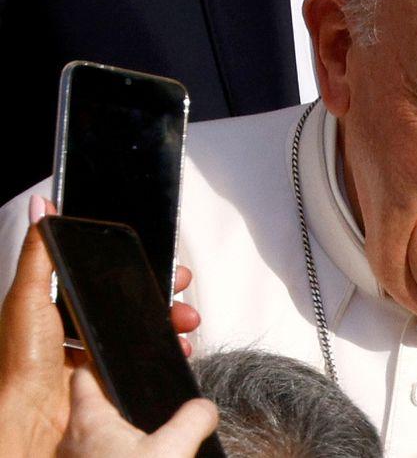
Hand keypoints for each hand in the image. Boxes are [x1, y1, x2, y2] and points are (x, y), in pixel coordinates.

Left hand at [0, 195, 201, 455]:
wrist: (30, 418)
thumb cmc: (21, 361)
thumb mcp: (27, 296)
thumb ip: (39, 252)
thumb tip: (41, 207)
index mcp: (64, 307)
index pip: (112, 279)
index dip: (142, 269)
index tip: (164, 262)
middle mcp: (85, 330)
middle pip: (137, 303)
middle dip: (167, 295)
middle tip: (182, 289)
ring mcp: (103, 356)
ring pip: (150, 331)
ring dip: (174, 323)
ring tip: (185, 321)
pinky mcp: (118, 379)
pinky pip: (152, 362)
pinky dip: (171, 354)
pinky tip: (177, 348)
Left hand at [57, 363, 217, 457]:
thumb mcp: (174, 449)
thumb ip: (194, 418)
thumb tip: (204, 408)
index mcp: (90, 420)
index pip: (85, 373)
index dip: (105, 361)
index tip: (124, 358)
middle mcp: (76, 442)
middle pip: (98, 405)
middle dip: (129, 400)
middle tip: (156, 398)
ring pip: (104, 436)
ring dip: (129, 431)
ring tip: (161, 433)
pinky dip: (128, 454)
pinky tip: (156, 456)